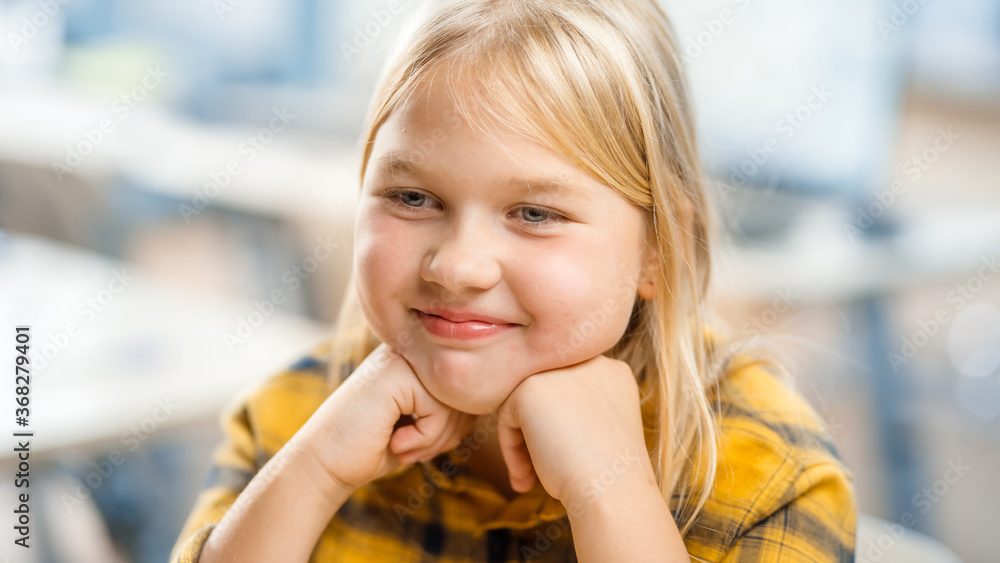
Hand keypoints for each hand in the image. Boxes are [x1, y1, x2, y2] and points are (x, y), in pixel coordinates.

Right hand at [299, 343, 477, 490]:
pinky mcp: (397, 375)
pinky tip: (396, 443)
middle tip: (417, 449)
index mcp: (418, 358)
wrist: (324, 462)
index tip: (430, 443)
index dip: (457, 423)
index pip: (466, 387)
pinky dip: (424, 437)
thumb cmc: (373, 446)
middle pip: (465, 392)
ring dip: (436, 439)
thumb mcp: (421, 424)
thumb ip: (451, 408)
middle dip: (449, 433)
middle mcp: (411, 350)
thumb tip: (491, 403)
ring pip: (455, 401)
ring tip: (406, 447)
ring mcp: (402, 358)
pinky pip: (438, 409)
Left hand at [495, 355, 656, 506]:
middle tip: (537, 473)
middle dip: (538, 433)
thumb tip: (536, 417)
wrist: (613, 491)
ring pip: (525, 403)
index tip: (559, 460)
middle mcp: (589, 361)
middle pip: (546, 393)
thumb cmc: (609, 476)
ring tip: (529, 479)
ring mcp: (560, 369)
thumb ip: (574, 412)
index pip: (568, 390)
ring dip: (523, 443)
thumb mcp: (599, 432)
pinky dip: (511, 449)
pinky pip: (508, 415)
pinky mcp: (531, 386)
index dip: (559, 427)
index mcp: (612, 372)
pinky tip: (527, 476)